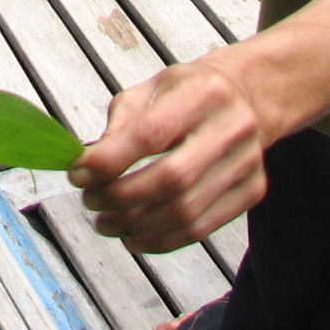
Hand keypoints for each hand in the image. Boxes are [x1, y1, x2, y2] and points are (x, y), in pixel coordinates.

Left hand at [68, 57, 271, 251]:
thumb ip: (121, 125)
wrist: (246, 97)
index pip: (151, 133)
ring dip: (135, 225)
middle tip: (90, 201)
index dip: (110, 160)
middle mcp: (232, 128)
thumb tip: (91, 167)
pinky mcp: (252, 191)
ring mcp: (247, 163)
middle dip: (121, 197)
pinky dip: (160, 240)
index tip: (78, 174)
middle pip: (172, 179)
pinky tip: (133, 236)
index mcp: (202, 92)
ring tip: (105, 222)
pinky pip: (200, 229)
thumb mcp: (151, 89)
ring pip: (185, 212)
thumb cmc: (188, 93)